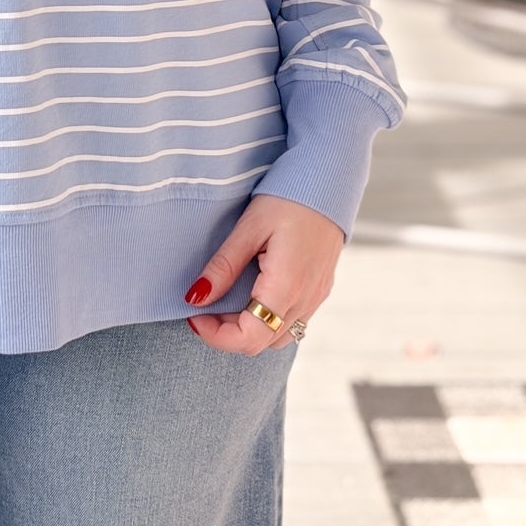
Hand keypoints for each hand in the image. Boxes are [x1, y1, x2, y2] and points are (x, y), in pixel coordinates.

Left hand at [184, 194, 342, 356]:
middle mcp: (305, 300)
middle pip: (261, 342)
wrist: (330, 183)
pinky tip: (252, 297)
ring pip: (277, 338)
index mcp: (286, 286)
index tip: (195, 317)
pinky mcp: (319, 291)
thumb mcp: (250, 227)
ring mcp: (315, 298)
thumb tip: (196, 297)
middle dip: (227, 334)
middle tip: (204, 310)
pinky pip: (292, 323)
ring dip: (248, 330)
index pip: (250, 337)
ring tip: (226, 304)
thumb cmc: (289, 198)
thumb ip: (223, 266)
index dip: (217, 336)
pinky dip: (267, 321)